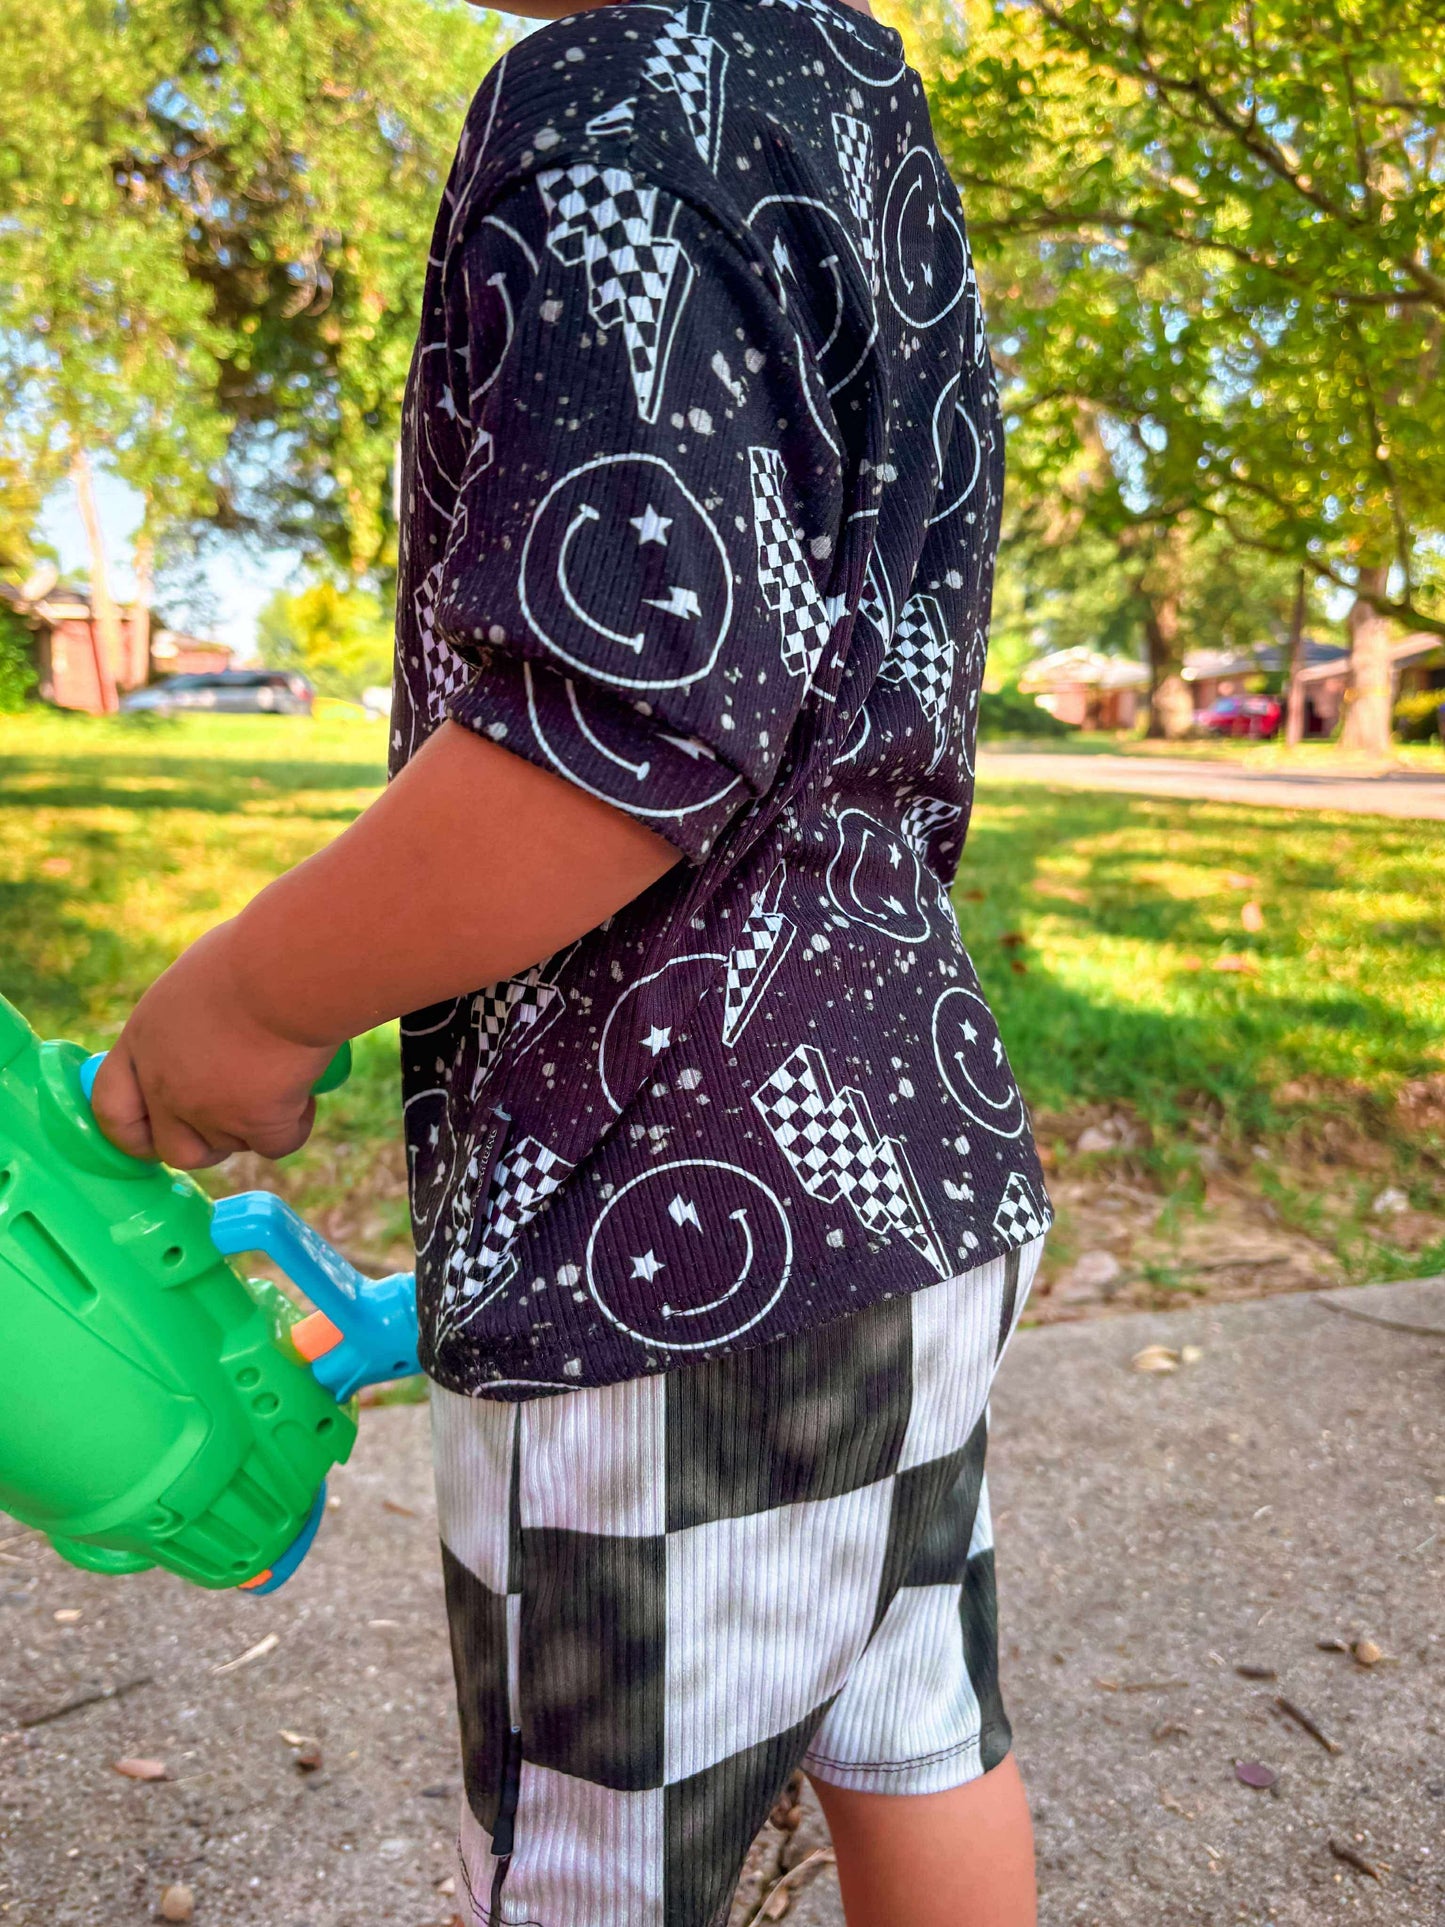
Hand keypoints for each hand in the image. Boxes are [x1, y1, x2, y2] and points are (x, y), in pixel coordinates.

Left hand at [91, 923, 340, 1169]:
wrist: (287, 969)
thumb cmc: (251, 955)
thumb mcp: (195, 983)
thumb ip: (187, 1024)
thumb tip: (211, 1039)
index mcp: (143, 1043)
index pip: (112, 1109)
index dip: (133, 1132)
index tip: (157, 1134)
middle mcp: (166, 1085)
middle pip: (174, 1150)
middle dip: (206, 1145)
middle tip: (234, 1121)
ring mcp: (209, 1110)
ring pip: (231, 1146)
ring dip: (256, 1127)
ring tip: (282, 1084)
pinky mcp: (257, 1122)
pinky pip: (277, 1145)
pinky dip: (295, 1126)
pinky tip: (307, 1096)